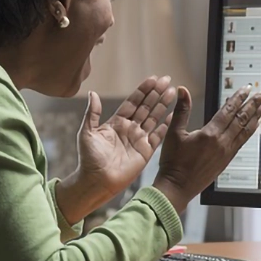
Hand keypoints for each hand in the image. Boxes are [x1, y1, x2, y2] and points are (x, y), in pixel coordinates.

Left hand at [56, 76, 175, 223]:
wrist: (96, 180)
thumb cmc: (88, 158)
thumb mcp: (87, 132)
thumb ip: (92, 113)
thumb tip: (93, 93)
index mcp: (116, 122)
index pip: (133, 102)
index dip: (143, 91)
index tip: (153, 79)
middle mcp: (129, 129)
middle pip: (146, 107)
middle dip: (156, 93)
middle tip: (167, 80)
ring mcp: (139, 139)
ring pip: (154, 117)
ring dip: (163, 104)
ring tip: (173, 91)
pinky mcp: (146, 151)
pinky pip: (159, 135)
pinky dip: (166, 125)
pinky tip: (174, 114)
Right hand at [153, 85, 260, 212]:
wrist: (177, 187)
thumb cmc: (173, 162)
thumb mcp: (174, 133)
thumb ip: (181, 110)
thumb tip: (183, 90)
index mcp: (210, 134)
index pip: (228, 111)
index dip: (238, 98)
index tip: (247, 88)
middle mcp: (222, 143)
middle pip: (242, 119)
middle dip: (254, 104)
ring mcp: (226, 152)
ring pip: (245, 131)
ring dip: (255, 117)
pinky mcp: (227, 160)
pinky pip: (242, 142)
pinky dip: (249, 131)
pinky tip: (253, 126)